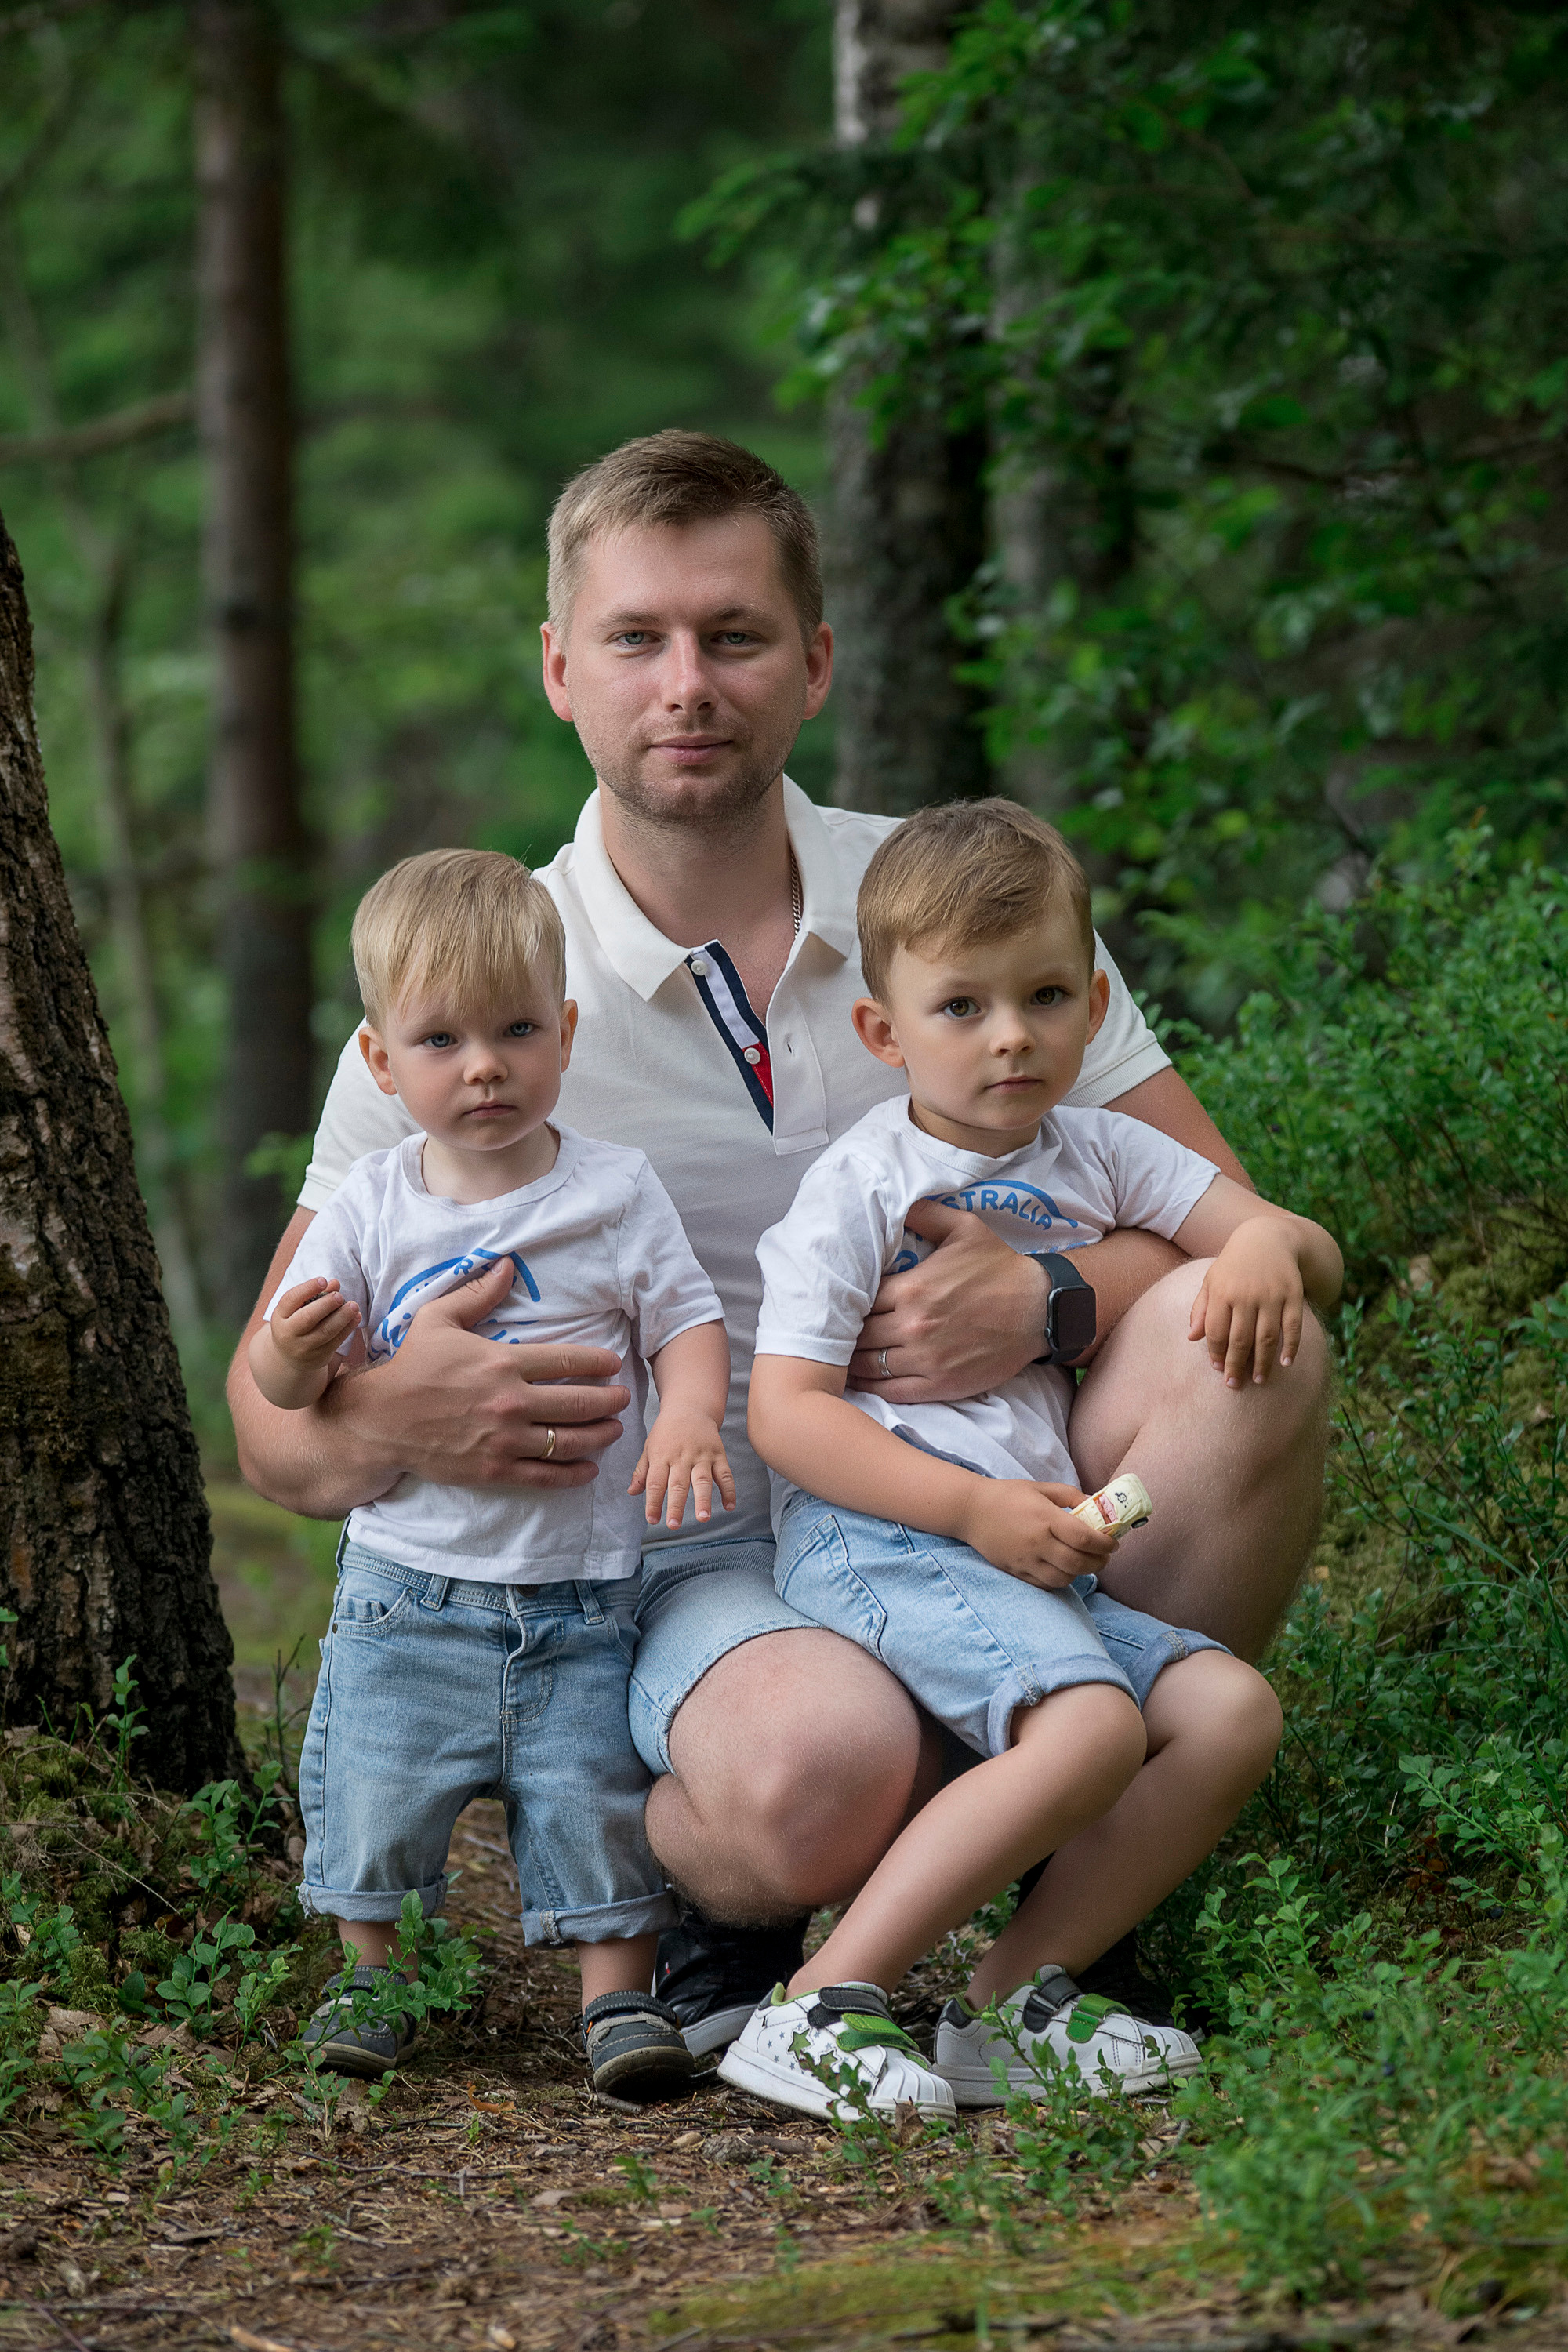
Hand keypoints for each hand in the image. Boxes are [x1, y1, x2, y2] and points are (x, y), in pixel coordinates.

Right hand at [270, 1277, 360, 1366]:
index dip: (308, 1288)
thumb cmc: (295, 1324)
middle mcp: (288, 1333)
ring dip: (342, 1317)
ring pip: (325, 1331)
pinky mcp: (319, 1356)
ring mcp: (303, 1347)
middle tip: (339, 1296)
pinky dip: (348, 1328)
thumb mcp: (297, 1309)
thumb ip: (315, 1295)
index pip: (291, 1299)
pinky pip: (336, 1341)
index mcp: (280, 1316)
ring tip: (354, 1306)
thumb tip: (335, 1283)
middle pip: (308, 1317)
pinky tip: (356, 1317)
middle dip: (326, 1304)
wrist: (289, 1358)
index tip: (323, 1280)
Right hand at [322, 1255, 631, 1489]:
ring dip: (599, 1436)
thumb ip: (477, 1293)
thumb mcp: (438, 1319)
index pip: (567, 1361)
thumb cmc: (411, 1366)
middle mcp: (510, 1402)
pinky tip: (588, 1468)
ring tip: (614, 1430)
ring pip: (568, 1441)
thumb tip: (507, 1265)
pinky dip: (572, 1474)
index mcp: (502, 1362)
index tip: (613, 1365)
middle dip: (609, 1401)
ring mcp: (503, 1439)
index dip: (598, 1363)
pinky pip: (544, 1475)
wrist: (380, 1420)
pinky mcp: (494, 1470)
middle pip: (578, 1403)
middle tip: (623, 1399)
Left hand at [630, 1407, 736, 1528]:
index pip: (655, 1482)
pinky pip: (725, 1474)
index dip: (653, 1502)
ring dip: (703, 1500)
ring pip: (703, 1479)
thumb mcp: (649, 1447)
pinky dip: (729, 1490)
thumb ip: (642, 1471)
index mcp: (662, 1456)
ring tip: (703, 1518)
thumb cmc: (666, 1431)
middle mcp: (682, 1456)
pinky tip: (730, 1506)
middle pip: (678, 1483)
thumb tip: (632, 1492)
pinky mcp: (718, 1454)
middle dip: (676, 1505)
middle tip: (673, 1525)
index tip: (652, 1520)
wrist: (690, 1407)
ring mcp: (702, 1455)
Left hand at [847, 1201, 1048, 1401]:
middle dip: (847, 1334)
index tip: (844, 1306)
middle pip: (859, 1336)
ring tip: (844, 1360)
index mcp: (911, 1288)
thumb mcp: (965, 1228)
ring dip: (855, 1363)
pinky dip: (875, 1388)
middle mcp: (913, 1325)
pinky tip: (867, 1382)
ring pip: (870, 1366)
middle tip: (838, 1335)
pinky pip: (893, 1391)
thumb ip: (926, 1215)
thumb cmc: (1001, 1267)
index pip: (859, 1301)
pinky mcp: (941, 1384)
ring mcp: (926, 1358)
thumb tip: (900, 1202)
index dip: (848, 1304)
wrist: (1040, 1308)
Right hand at [956, 1480, 1117, 1589]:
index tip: (1113, 1543)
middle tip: (1104, 1557)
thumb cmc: (1008, 1495)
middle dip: (1098, 1563)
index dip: (1104, 1544)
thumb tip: (1097, 1505)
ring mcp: (1025, 1560)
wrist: (971, 1510)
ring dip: (1080, 1574)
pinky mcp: (1016, 1571)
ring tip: (1085, 1563)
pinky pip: (1045, 1585)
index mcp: (1045, 1518)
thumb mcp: (1041, 1488)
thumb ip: (1071, 1496)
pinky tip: (1064, 1570)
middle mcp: (1036, 1542)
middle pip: (1077, 1563)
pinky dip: (1060, 1581)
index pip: (1083, 1538)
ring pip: (1063, 1578)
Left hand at [1188, 1224, 1305, 1387]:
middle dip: (1236, 1365)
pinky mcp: (1293, 1294)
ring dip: (1263, 1362)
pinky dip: (1291, 1346)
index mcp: (1223, 1291)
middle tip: (1234, 1385)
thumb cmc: (1234, 1265)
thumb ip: (1201, 1308)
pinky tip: (1286, 1363)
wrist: (1267, 1237)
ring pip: (1267, 1336)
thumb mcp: (1212, 1280)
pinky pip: (1293, 1326)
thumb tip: (1191, 1338)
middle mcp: (1247, 1294)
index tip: (1218, 1370)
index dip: (1217, 1353)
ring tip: (1260, 1380)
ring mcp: (1272, 1295)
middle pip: (1240, 1338)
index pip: (1217, 1331)